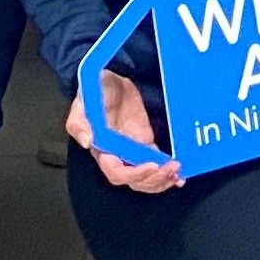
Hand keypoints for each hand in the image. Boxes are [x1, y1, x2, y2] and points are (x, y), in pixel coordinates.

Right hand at [70, 74, 180, 192]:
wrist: (111, 79)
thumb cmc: (95, 91)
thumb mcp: (83, 103)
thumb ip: (80, 123)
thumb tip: (88, 141)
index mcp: (102, 150)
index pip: (116, 172)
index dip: (133, 174)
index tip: (151, 165)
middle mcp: (117, 155)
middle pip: (134, 180)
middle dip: (153, 179)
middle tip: (171, 168)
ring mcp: (132, 150)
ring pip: (146, 177)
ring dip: (161, 179)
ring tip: (177, 173)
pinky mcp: (145, 143)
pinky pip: (156, 164)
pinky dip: (167, 172)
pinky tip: (179, 174)